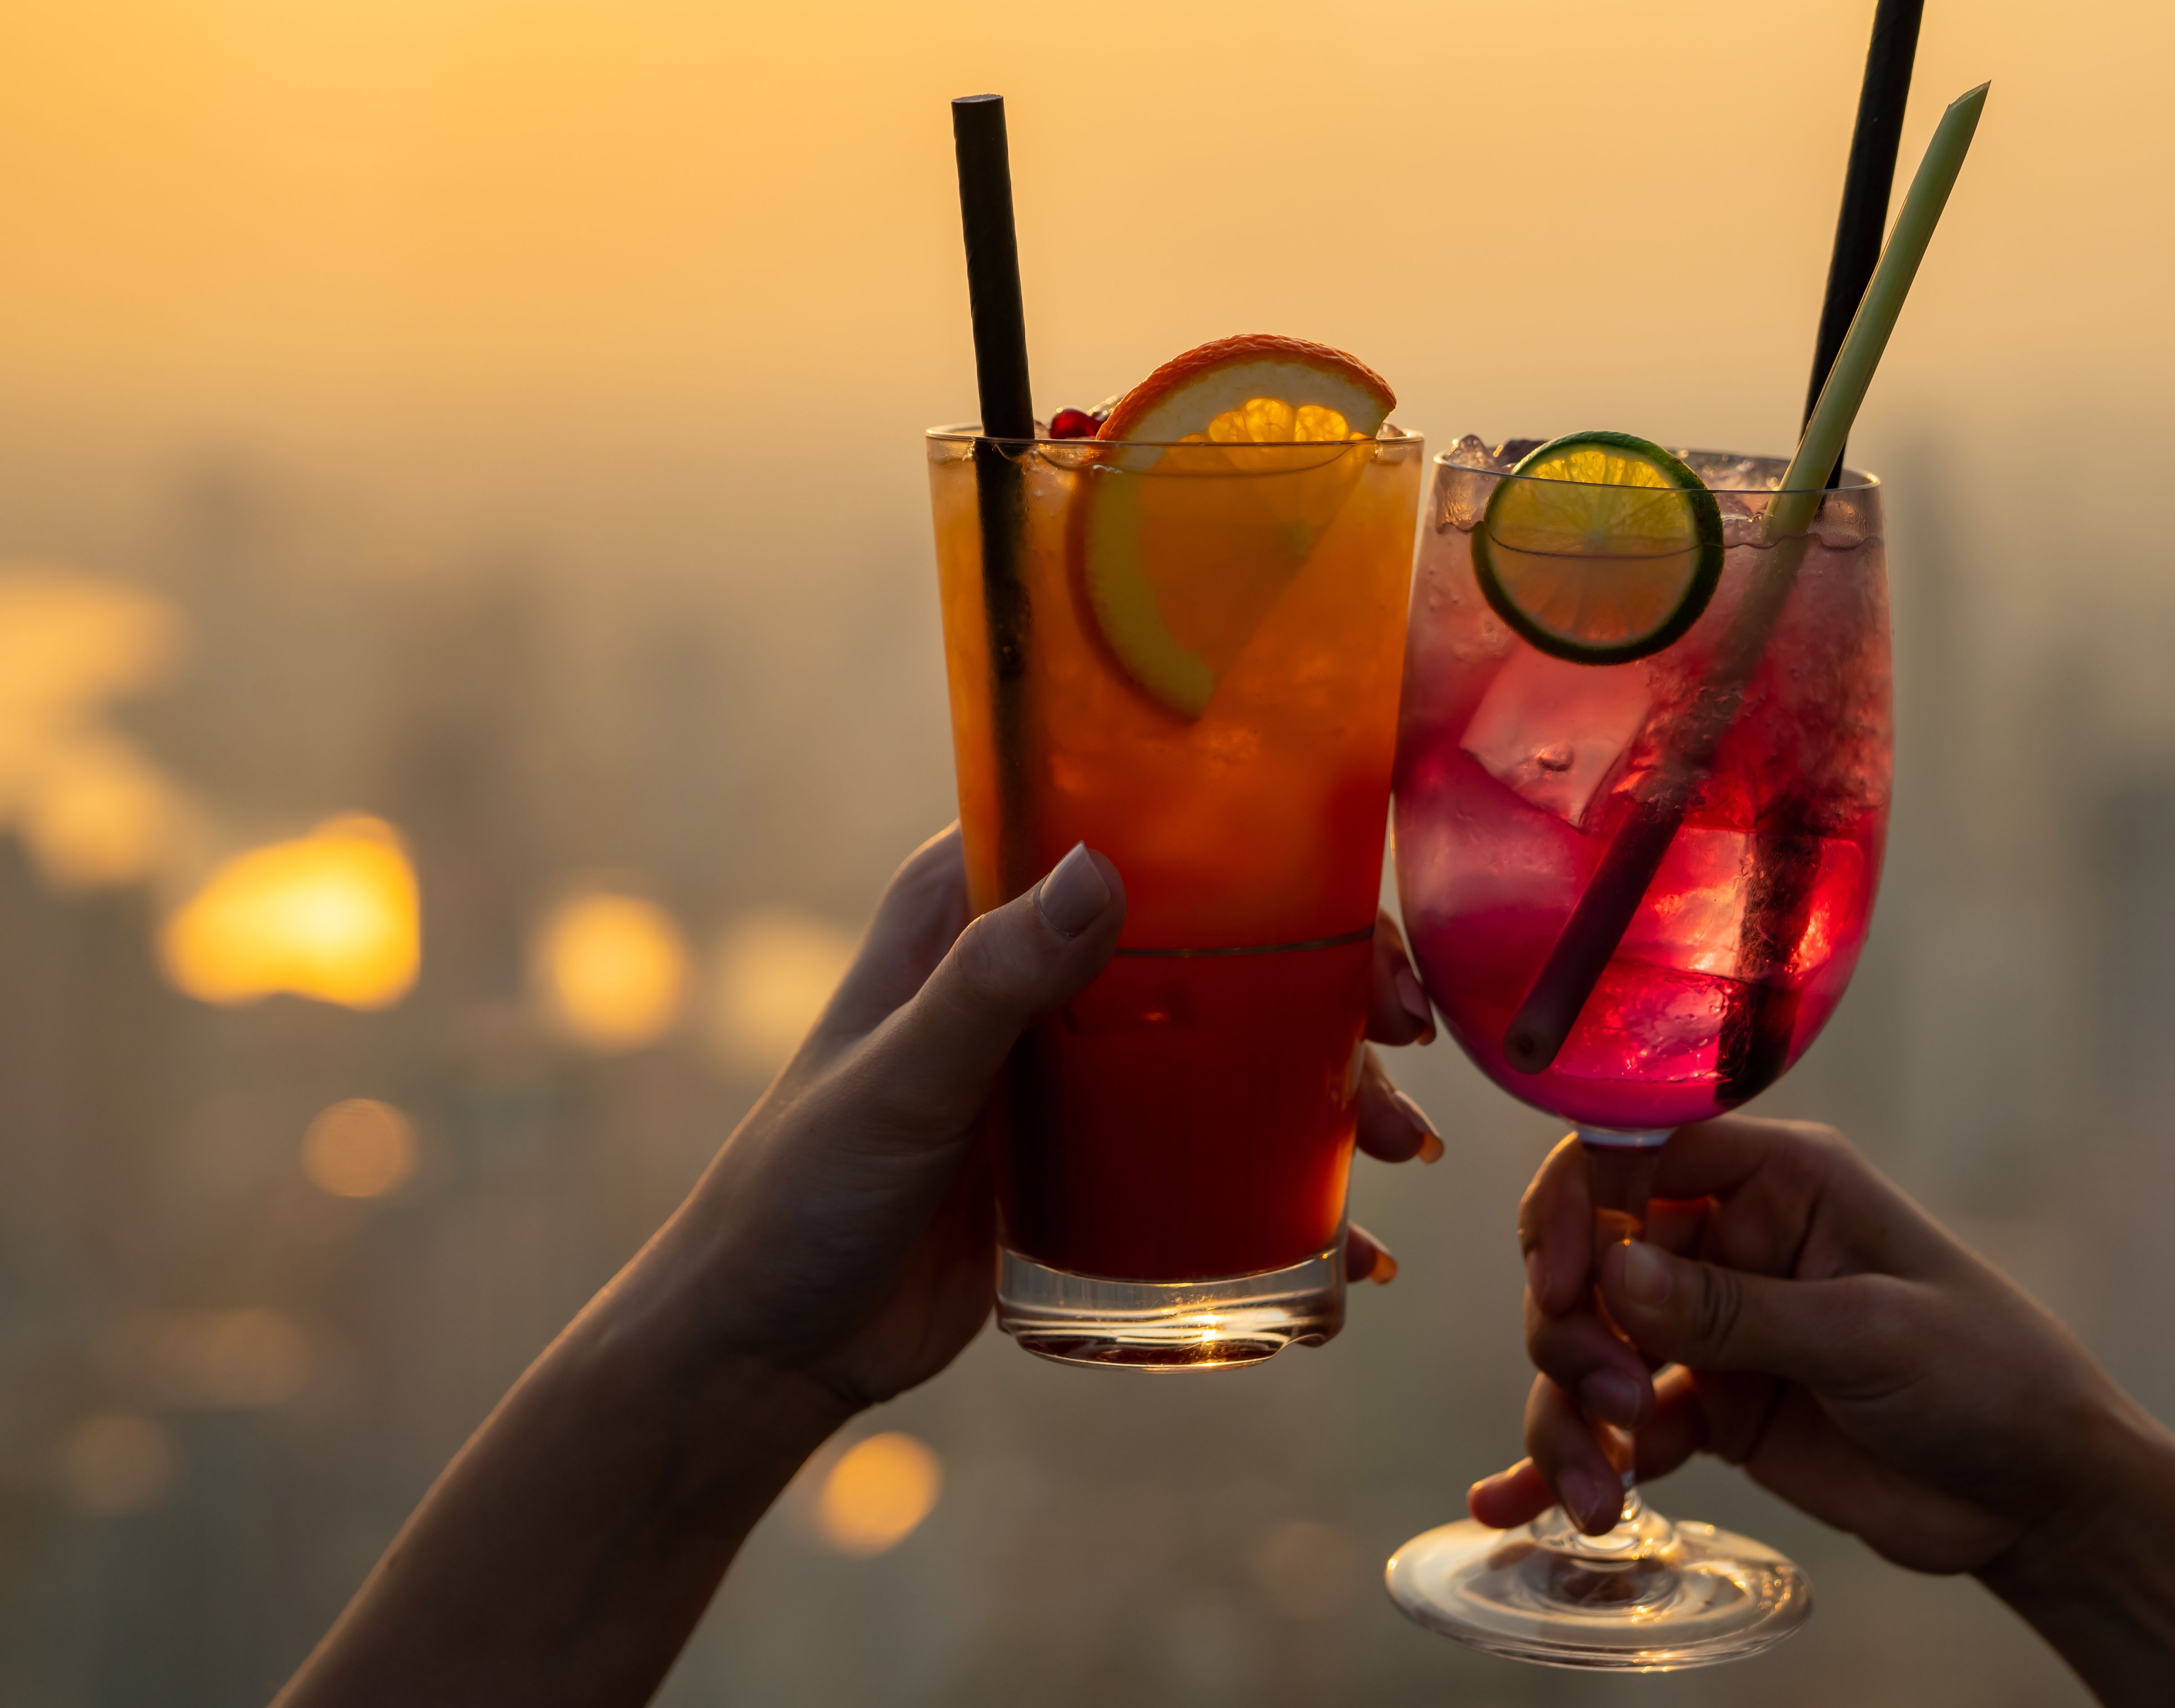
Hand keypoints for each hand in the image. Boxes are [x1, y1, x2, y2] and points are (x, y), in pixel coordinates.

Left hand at [279, 830, 1441, 1707]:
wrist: (766, 1347)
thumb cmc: (801, 1196)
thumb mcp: (901, 1084)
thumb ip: (991, 983)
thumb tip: (1105, 870)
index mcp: (970, 905)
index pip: (1130, 827)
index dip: (1254, 843)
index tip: (1353, 894)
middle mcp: (1031, 963)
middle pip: (1213, 935)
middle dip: (1328, 976)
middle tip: (1407, 1030)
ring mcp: (1070, 1060)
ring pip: (1229, 1039)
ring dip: (1326, 1080)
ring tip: (1398, 1143)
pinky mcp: (1090, 1152)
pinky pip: (1207, 1142)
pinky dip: (1287, 1178)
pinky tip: (1358, 1240)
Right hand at [1469, 1118, 2174, 1705]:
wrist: (2036, 1492)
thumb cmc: (1985, 1375)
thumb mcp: (1868, 1337)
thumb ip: (1737, 1312)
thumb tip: (1616, 1276)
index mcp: (1777, 1181)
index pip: (1635, 1153)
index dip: (1576, 1208)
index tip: (1559, 1283)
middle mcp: (1731, 1240)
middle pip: (1592, 1256)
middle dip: (1571, 1331)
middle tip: (1609, 1404)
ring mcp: (1716, 1325)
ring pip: (1588, 1345)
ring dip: (1567, 1415)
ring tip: (1597, 1494)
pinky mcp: (1713, 1405)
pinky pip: (1613, 1423)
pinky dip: (1567, 1459)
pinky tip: (1520, 1503)